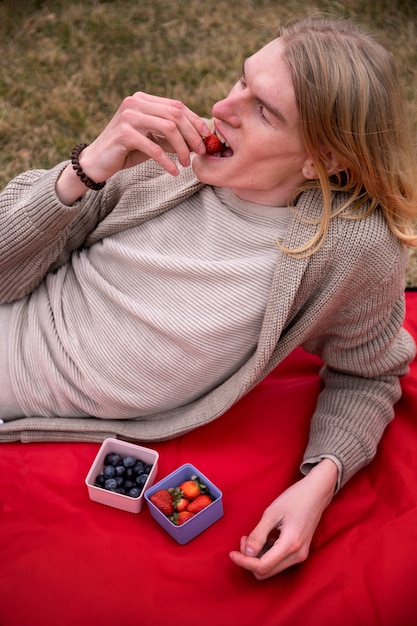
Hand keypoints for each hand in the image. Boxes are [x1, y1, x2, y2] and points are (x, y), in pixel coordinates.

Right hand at [57, 92, 210, 203]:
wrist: (96, 163)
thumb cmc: (127, 151)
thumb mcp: (152, 140)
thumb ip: (171, 135)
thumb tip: (199, 138)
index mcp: (143, 100)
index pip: (177, 106)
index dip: (195, 121)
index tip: (207, 137)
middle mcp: (135, 103)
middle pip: (175, 115)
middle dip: (192, 135)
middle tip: (200, 152)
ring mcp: (128, 116)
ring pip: (168, 128)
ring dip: (182, 148)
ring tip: (187, 164)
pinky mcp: (124, 133)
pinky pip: (154, 148)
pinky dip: (167, 161)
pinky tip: (174, 172)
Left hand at [229, 459, 337, 578]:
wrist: (316, 492)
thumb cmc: (295, 498)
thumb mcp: (272, 513)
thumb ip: (258, 535)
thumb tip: (247, 554)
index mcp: (290, 545)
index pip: (262, 566)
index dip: (244, 562)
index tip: (231, 553)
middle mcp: (297, 555)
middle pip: (266, 572)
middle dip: (250, 560)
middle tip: (244, 539)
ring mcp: (300, 555)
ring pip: (272, 568)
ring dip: (257, 557)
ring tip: (252, 537)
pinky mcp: (300, 551)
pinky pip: (279, 561)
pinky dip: (267, 554)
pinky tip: (263, 538)